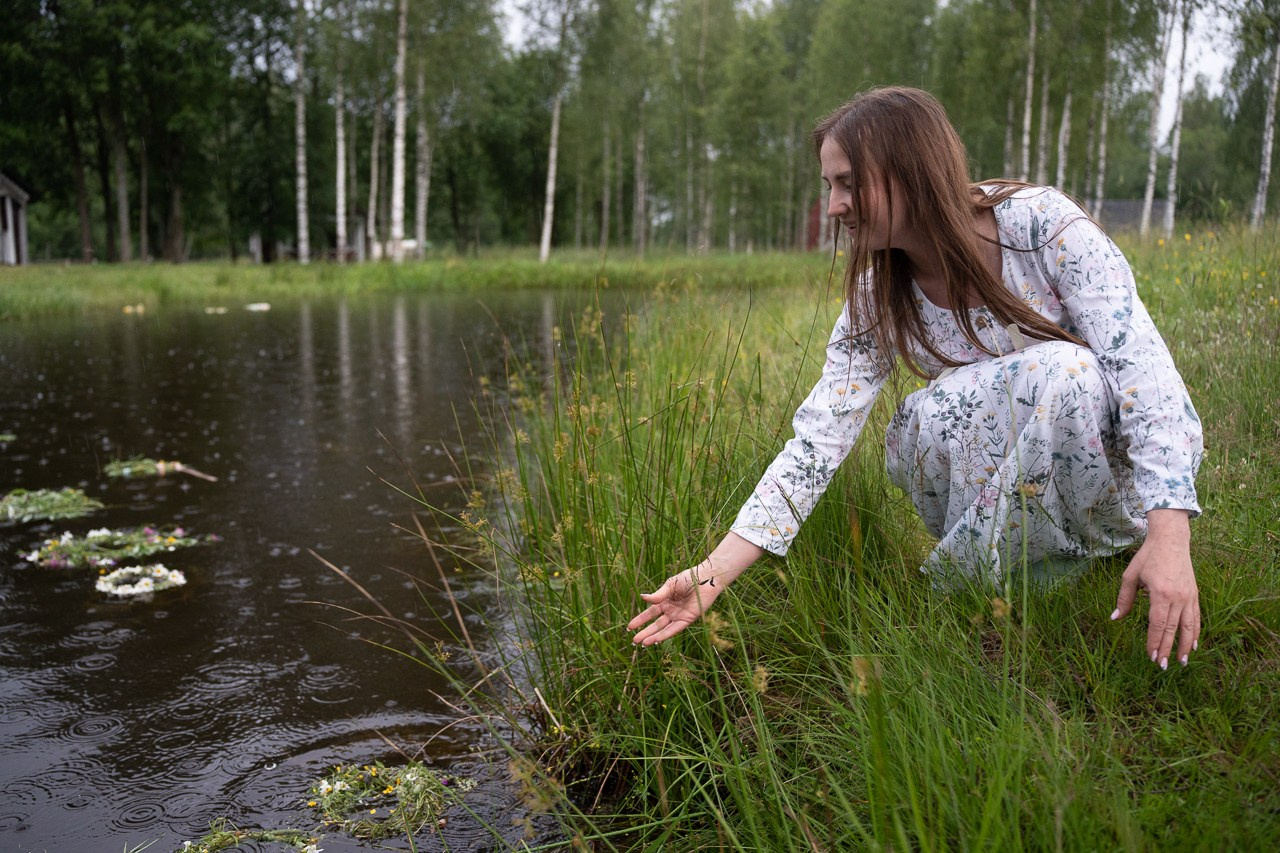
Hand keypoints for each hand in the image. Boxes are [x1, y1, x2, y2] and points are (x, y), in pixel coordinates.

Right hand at [627, 533, 763, 645]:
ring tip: (642, 644)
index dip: (640, 620)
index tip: (629, 627)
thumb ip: (658, 595)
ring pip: (663, 629)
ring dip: (653, 636)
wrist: (706, 579)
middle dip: (644, 632)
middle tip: (634, 641)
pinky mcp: (688, 619)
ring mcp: (679, 616)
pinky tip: (656, 640)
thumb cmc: (689, 578)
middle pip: (655, 624)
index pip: (649, 613)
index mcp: (664, 600)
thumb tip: (642, 598)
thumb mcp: (670, 585)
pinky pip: (675, 629)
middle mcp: (671, 610)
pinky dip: (665, 635)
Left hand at [1111, 509, 1199, 667]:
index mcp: (1160, 593)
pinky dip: (1196, 632)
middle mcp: (1177, 597)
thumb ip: (1124, 599)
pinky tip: (1194, 644)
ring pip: (1188, 626)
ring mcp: (1189, 596)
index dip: (1154, 642)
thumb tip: (1115, 618)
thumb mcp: (1130, 576)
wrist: (1171, 540)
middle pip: (1172, 629)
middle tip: (1161, 666)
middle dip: (1166, 649)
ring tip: (1182, 662)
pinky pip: (1196, 617)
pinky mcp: (1195, 594)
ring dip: (1185, 646)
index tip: (1150, 656)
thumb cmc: (1148, 557)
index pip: (1157, 624)